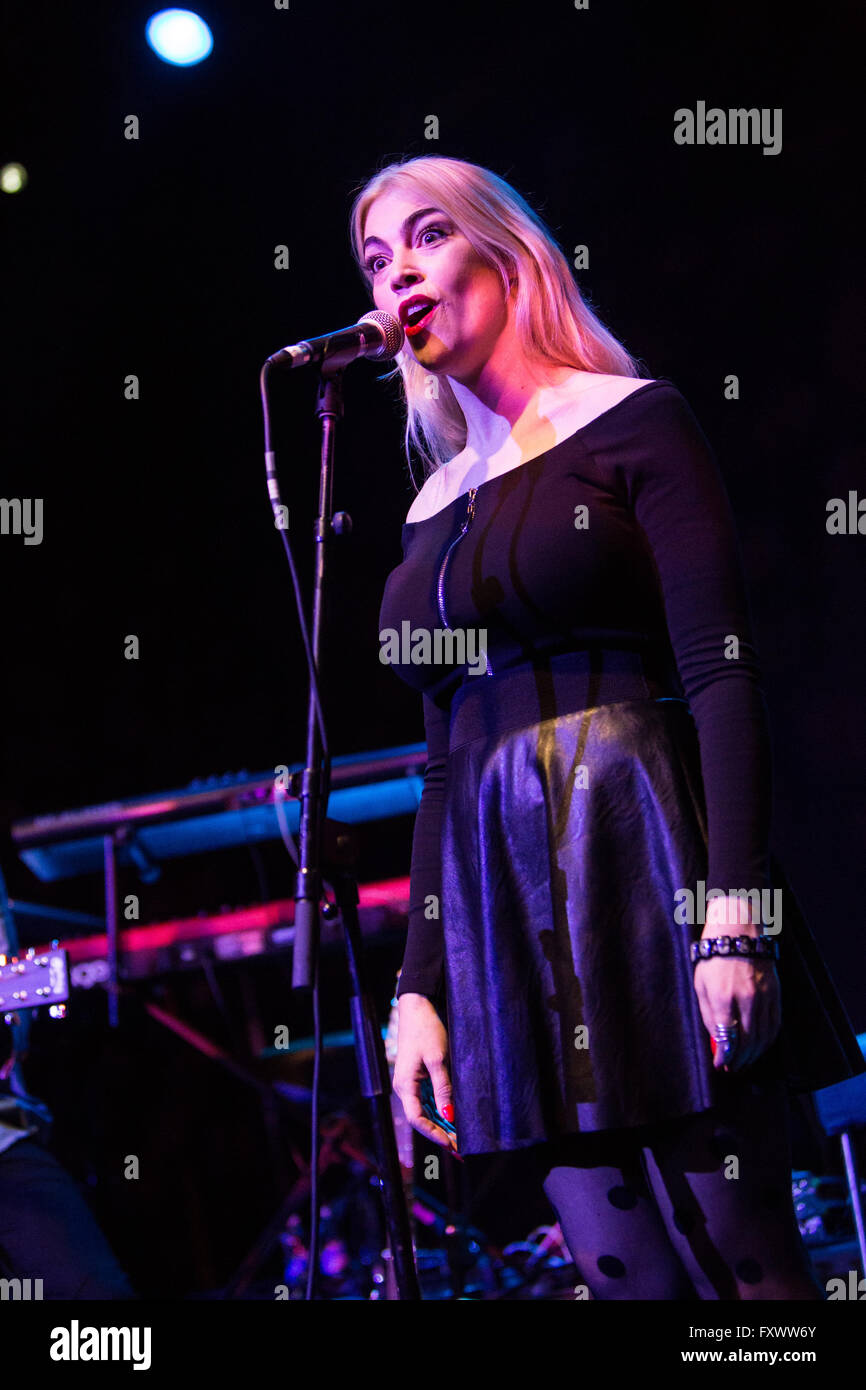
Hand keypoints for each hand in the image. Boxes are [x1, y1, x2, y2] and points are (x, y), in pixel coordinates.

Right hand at [393, 993, 458, 1153]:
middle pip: (423, 1119)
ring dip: (443, 1124)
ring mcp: (412, 1083)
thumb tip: (449, 1116)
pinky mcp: (419, 1076)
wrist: (418, 1007)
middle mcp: (405, 1088)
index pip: (417, 1120)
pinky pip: (430, 1099)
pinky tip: (456, 1117)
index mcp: (405, 1086)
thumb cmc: (426, 1030)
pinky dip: (442, 1110)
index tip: (452, 1144)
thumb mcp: (438, 1059)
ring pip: (427, 1111)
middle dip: (441, 1134)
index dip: (434, 1135)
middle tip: (462, 1149)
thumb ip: (443, 1089)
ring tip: (462, 1138)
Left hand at [693, 896, 781, 1072]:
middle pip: (748, 1041)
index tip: (721, 1065)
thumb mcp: (701, 986)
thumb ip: (709, 1016)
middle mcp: (746, 998)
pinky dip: (768, 1040)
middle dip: (740, 1059)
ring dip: (755, 1054)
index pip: (728, 1038)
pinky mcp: (775, 993)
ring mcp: (764, 996)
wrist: (737, 931)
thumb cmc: (713, 958)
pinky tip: (760, 1046)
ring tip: (744, 1061)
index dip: (725, 1057)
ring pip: (764, 1036)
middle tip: (732, 1067)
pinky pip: (775, 1024)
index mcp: (723, 996)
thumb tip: (717, 1043)